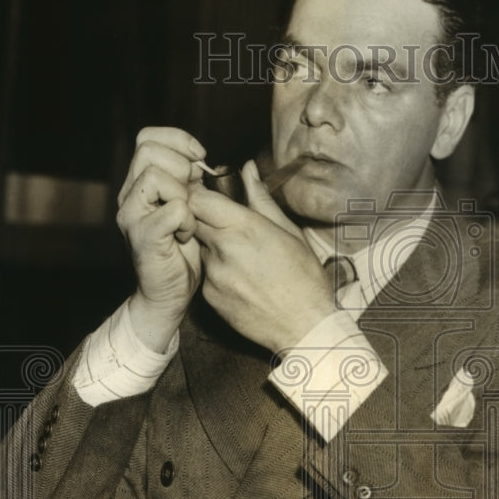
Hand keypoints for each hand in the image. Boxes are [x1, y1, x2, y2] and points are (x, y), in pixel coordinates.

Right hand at [116, 127, 206, 351]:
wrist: (169, 294)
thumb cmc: (183, 252)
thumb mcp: (190, 207)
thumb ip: (190, 180)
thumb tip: (202, 158)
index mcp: (139, 184)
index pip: (147, 138)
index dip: (177, 139)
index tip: (200, 157)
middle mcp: (129, 196)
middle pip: (148, 151)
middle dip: (181, 165)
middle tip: (193, 192)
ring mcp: (132, 217)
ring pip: (154, 177)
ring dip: (183, 194)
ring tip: (189, 218)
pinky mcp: (144, 238)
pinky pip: (171, 210)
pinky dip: (186, 221)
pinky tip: (187, 236)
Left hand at [189, 160, 336, 354]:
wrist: (304, 329)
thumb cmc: (305, 280)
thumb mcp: (290, 233)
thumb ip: (262, 200)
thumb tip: (248, 170)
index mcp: (245, 229)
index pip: (199, 199)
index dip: (200, 194)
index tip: (210, 196)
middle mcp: (223, 250)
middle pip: (193, 220)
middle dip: (204, 217)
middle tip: (227, 225)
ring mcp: (213, 276)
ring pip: (200, 248)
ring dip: (213, 246)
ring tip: (243, 259)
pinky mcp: (209, 297)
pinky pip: (206, 274)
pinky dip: (217, 271)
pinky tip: (241, 280)